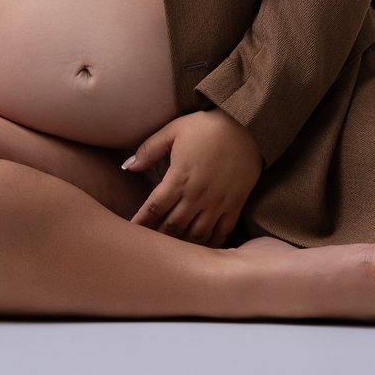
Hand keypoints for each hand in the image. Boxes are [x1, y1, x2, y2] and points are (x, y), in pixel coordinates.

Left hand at [126, 110, 262, 245]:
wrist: (247, 124)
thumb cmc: (207, 126)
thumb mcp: (174, 130)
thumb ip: (149, 149)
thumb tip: (127, 165)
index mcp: (179, 177)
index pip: (154, 207)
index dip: (141, 220)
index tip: (132, 231)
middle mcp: (197, 195)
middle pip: (173, 225)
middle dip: (158, 236)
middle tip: (149, 245)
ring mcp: (217, 202)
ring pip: (196, 234)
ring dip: (182, 244)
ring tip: (172, 250)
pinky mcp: (235, 204)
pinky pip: (223, 232)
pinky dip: (212, 244)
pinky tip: (203, 248)